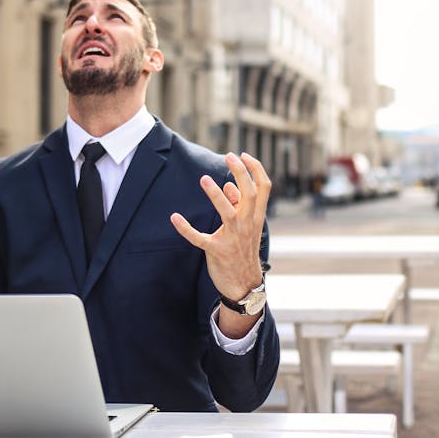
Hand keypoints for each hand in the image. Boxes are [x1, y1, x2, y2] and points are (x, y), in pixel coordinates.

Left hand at [171, 152, 269, 305]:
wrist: (244, 284)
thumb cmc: (243, 250)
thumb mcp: (247, 227)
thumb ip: (239, 206)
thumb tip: (229, 186)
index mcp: (256, 217)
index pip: (263, 188)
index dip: (256, 169)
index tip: (244, 155)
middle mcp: (247, 225)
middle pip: (249, 194)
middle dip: (240, 173)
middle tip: (229, 156)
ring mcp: (232, 238)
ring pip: (227, 213)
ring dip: (215, 195)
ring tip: (204, 179)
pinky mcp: (216, 251)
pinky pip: (199, 238)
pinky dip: (186, 228)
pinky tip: (175, 217)